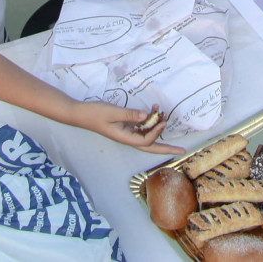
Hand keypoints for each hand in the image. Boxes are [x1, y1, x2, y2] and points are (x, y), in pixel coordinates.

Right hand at [68, 100, 182, 154]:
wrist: (81, 114)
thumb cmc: (95, 114)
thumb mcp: (112, 112)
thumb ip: (129, 114)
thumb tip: (145, 116)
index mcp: (125, 138)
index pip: (146, 140)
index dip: (156, 132)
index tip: (162, 120)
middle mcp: (128, 138)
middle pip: (150, 146)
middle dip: (166, 149)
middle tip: (182, 150)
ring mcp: (126, 133)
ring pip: (146, 135)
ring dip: (156, 127)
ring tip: (164, 114)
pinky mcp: (125, 127)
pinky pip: (141, 127)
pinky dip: (148, 121)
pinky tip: (153, 112)